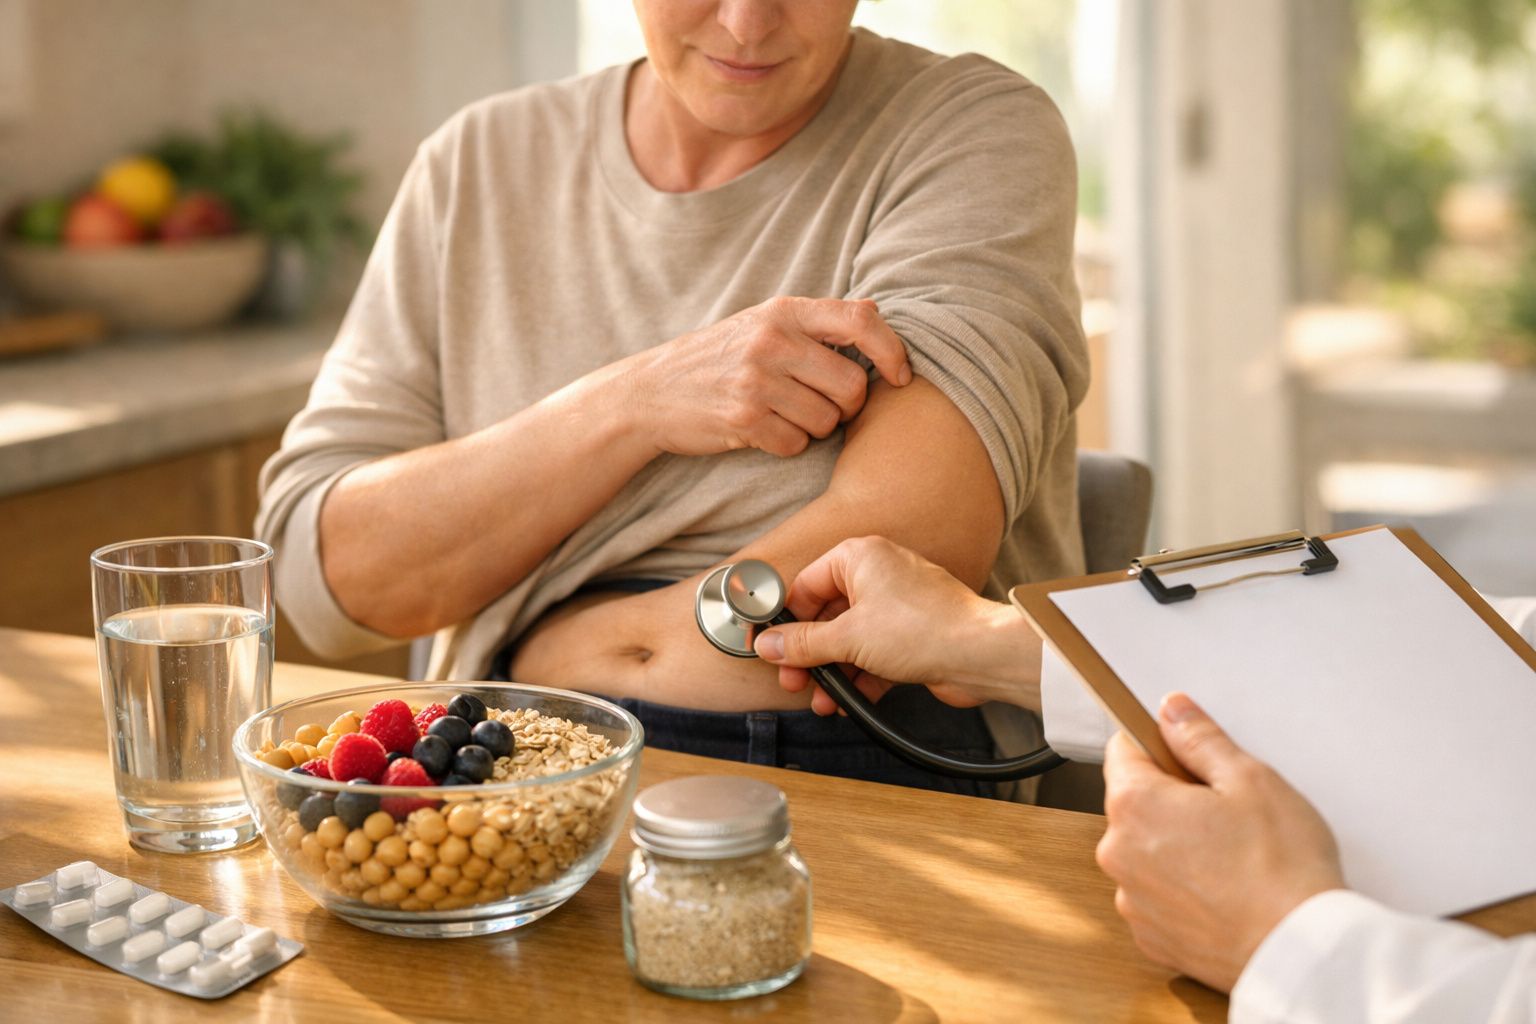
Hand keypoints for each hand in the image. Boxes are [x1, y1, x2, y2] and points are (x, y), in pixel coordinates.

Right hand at [625, 297, 911, 458]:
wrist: (652, 390)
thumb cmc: (719, 357)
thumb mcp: (763, 321)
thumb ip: (817, 319)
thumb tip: (875, 308)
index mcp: (784, 311)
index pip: (861, 321)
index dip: (892, 350)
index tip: (900, 376)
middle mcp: (772, 341)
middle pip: (852, 385)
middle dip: (847, 406)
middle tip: (823, 406)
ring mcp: (756, 380)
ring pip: (827, 420)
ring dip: (816, 428)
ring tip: (786, 415)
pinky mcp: (743, 420)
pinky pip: (796, 444)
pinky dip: (788, 444)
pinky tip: (765, 430)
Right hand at [752, 536, 1039, 714]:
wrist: (982, 655)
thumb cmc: (924, 628)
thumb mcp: (848, 638)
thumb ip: (803, 643)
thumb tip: (768, 644)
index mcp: (859, 557)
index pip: (804, 586)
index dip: (782, 620)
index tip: (765, 646)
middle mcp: (878, 574)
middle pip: (824, 616)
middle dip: (808, 655)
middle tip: (794, 681)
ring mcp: (896, 605)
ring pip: (849, 640)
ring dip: (833, 673)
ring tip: (823, 700)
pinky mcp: (911, 635)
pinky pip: (873, 655)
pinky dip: (860, 677)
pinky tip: (849, 702)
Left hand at [1096, 693, 1345, 992]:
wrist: (1300, 951)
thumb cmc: (1282, 868)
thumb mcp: (1250, 779)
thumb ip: (1200, 739)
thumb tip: (1172, 711)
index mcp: (1134, 805)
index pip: (1123, 750)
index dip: (1159, 747)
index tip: (1188, 758)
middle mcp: (1118, 853)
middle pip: (1133, 804)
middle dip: (1172, 799)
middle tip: (1225, 812)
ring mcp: (1132, 899)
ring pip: (1146, 851)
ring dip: (1175, 847)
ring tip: (1230, 858)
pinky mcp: (1151, 936)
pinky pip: (1157, 896)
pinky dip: (1182, 890)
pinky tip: (1224, 892)